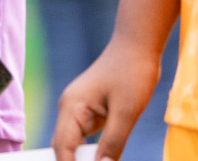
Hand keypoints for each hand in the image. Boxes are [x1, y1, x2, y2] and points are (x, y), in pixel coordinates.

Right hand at [51, 36, 162, 160]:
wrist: (136, 47)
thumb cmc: (131, 73)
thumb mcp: (127, 111)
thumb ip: (113, 142)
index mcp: (71, 107)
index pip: (62, 146)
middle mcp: (69, 109)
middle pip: (61, 146)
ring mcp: (78, 110)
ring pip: (72, 143)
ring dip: (79, 159)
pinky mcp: (90, 111)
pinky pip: (83, 136)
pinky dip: (88, 151)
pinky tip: (98, 160)